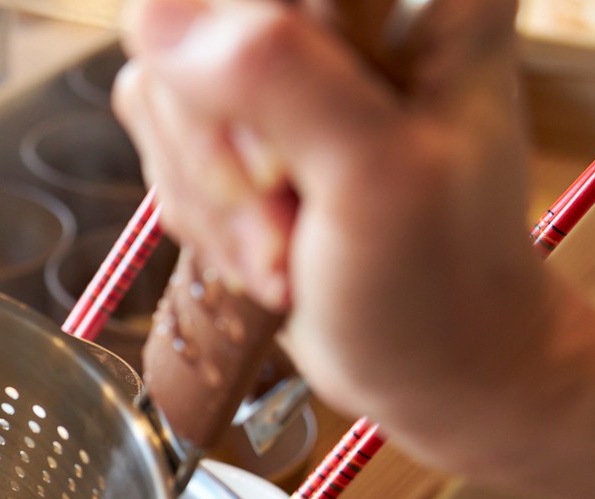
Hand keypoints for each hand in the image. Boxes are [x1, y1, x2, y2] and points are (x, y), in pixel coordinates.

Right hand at [113, 0, 590, 479]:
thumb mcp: (373, 175)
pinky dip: (199, 209)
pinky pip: (161, 127)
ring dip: (211, 194)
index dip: (242, 63)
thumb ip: (275, 78)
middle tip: (289, 228)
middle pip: (197, 25)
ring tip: (285, 253)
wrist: (436, 366)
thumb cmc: (440, 279)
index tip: (288, 162)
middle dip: (222, 152)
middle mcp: (348, 6)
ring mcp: (291, 58)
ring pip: (165, 79)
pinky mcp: (245, 112)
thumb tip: (155, 18)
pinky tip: (264, 247)